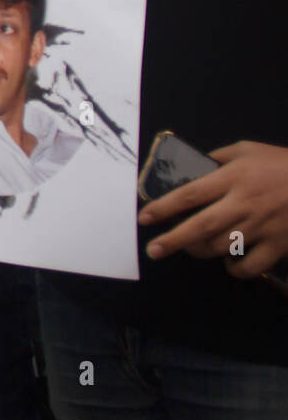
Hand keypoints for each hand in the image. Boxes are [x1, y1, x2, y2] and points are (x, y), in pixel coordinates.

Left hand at [139, 141, 287, 278]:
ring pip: (221, 247)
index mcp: (234, 178)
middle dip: (173, 240)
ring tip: (189, 248)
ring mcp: (263, 226)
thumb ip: (219, 158)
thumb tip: (194, 167)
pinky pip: (251, 265)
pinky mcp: (279, 244)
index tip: (145, 218)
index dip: (164, 207)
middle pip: (201, 226)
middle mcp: (244, 204)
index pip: (190, 194)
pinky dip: (235, 268)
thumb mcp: (248, 150)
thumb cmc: (283, 163)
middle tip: (154, 250)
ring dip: (200, 251)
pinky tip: (228, 262)